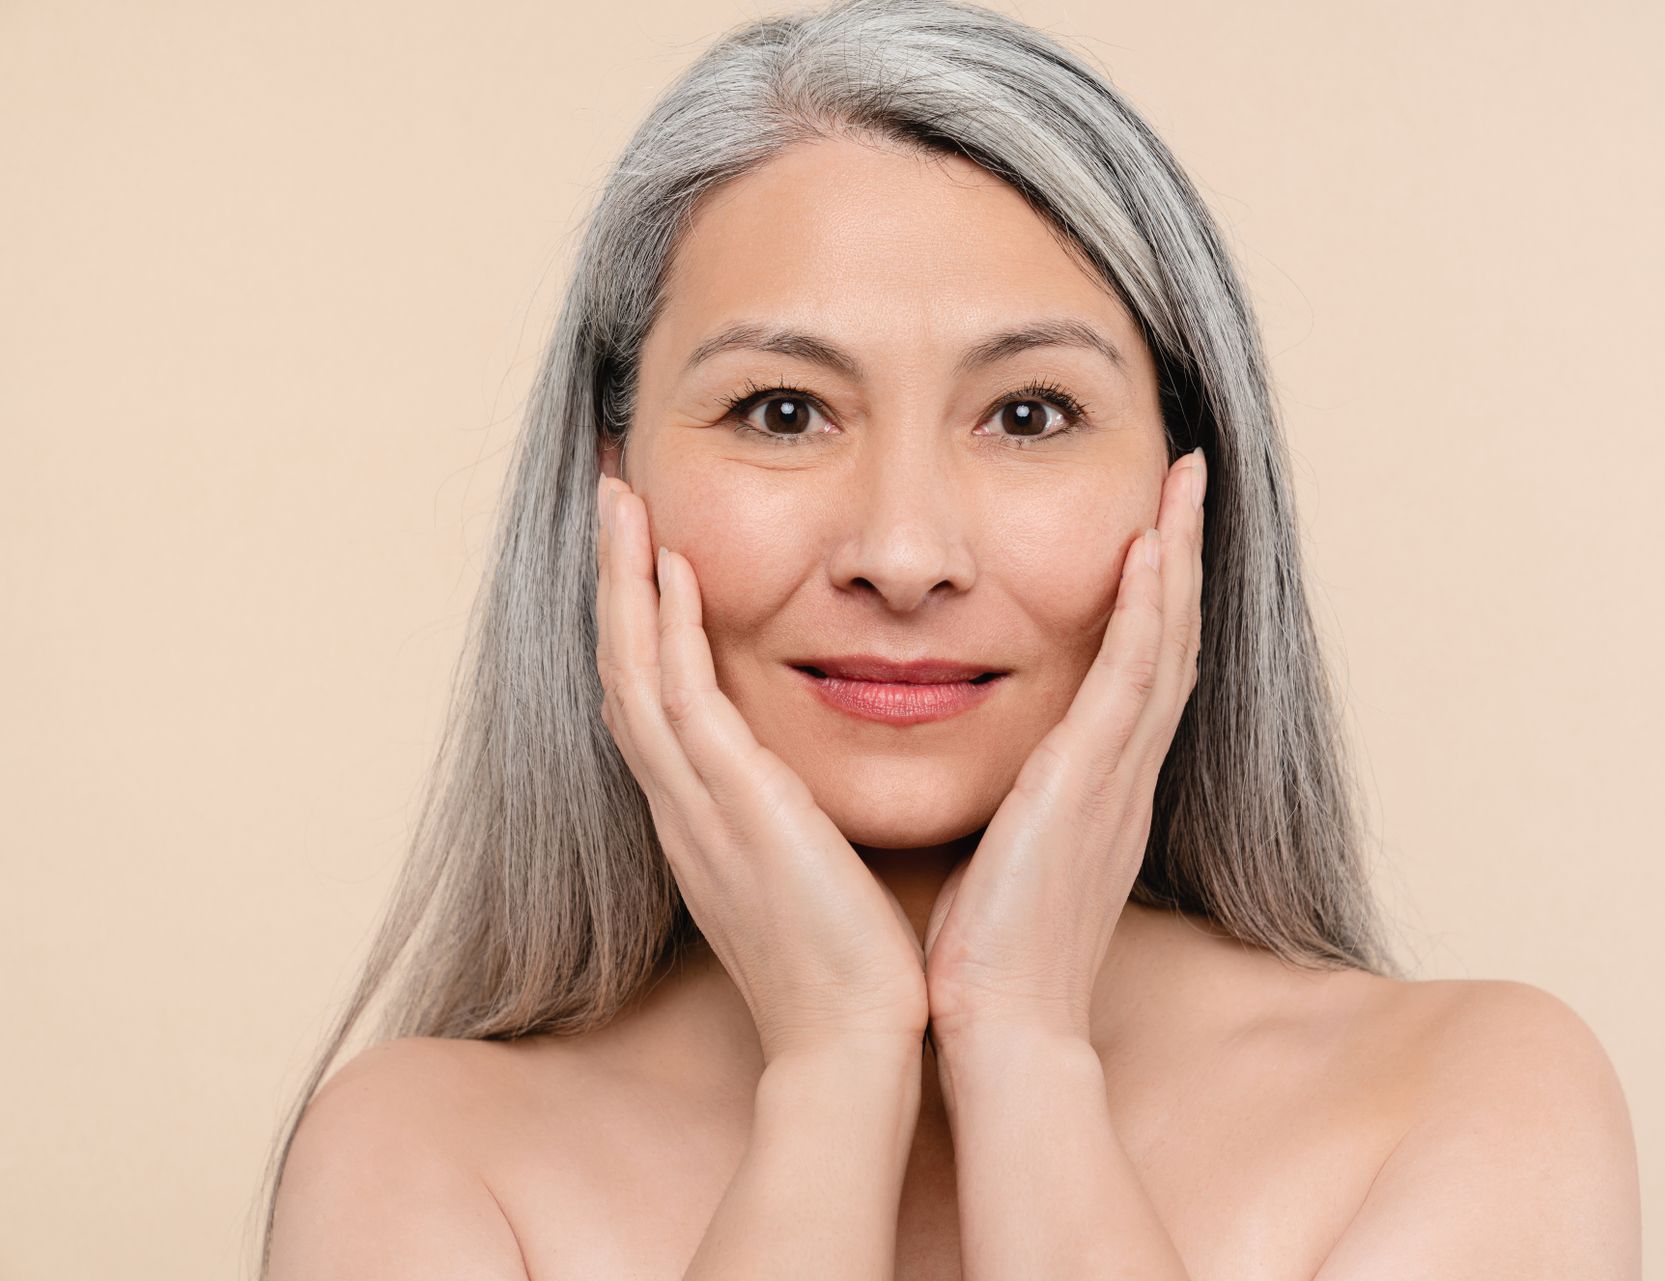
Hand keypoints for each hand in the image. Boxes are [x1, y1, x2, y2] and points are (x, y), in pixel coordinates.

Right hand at [596, 473, 929, 1063]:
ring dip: (622, 581)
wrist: (852, 1040)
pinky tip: (673, 568)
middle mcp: (681, 805)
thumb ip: (788, 817)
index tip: (641, 550)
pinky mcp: (734, 808)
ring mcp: (696, 806)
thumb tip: (799, 783)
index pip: (650, 698)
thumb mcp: (804, 871)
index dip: (634, 622)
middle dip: (611, 580)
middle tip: (611, 496)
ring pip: (632, 670)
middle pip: (620, 669)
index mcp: (699, 818)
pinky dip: (667, 631)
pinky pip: (682, 700)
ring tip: (621, 499)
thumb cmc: (844, 964)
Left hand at [922, 449, 1206, 1049]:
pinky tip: (1147, 550)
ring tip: (1183, 480)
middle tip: (1190, 475)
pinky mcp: (1089, 785)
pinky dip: (1145, 612)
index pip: (1140, 669)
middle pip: (1172, 638)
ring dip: (1176, 556)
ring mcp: (1115, 776)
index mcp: (1101, 788)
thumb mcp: (1004, 854)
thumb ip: (1011, 804)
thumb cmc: (988, 952)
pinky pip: (1129, 679)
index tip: (1153, 526)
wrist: (1001, 1026)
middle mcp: (1124, 773)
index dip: (1155, 595)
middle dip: (1182, 552)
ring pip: (1165, 642)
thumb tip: (987, 774)